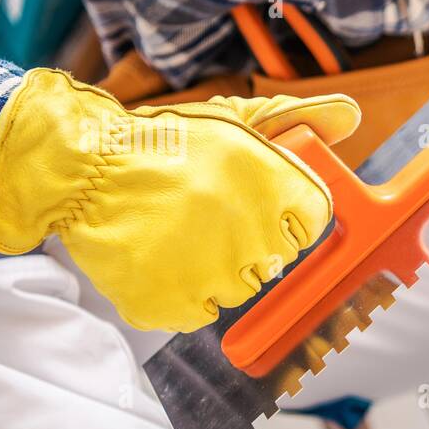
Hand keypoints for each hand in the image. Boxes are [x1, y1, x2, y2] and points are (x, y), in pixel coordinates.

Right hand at [0, 68, 361, 331]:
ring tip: (178, 234)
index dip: (287, 214)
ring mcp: (213, 272)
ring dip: (215, 270)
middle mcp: (251, 230)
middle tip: (207, 216)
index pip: (313, 220)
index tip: (259, 206)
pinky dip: (180, 295)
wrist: (80, 168)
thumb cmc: (159, 143)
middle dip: (249, 241)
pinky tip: (160, 259)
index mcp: (274, 183)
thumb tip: (348, 115)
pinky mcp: (173, 302)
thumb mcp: (232, 117)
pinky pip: (198, 312)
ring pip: (239, 290)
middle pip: (276, 259)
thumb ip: (296, 119)